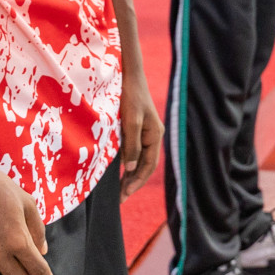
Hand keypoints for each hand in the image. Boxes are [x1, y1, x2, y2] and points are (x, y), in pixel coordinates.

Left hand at [118, 71, 162, 200]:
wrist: (129, 75)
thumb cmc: (130, 96)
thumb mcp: (131, 121)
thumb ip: (132, 145)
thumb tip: (129, 169)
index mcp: (155, 135)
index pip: (148, 165)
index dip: (137, 181)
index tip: (124, 195)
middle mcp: (153, 135)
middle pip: (145, 165)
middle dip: (134, 182)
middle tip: (120, 199)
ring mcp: (146, 131)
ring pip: (140, 158)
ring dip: (130, 174)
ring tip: (119, 189)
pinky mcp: (137, 127)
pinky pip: (134, 150)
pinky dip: (127, 162)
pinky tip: (119, 169)